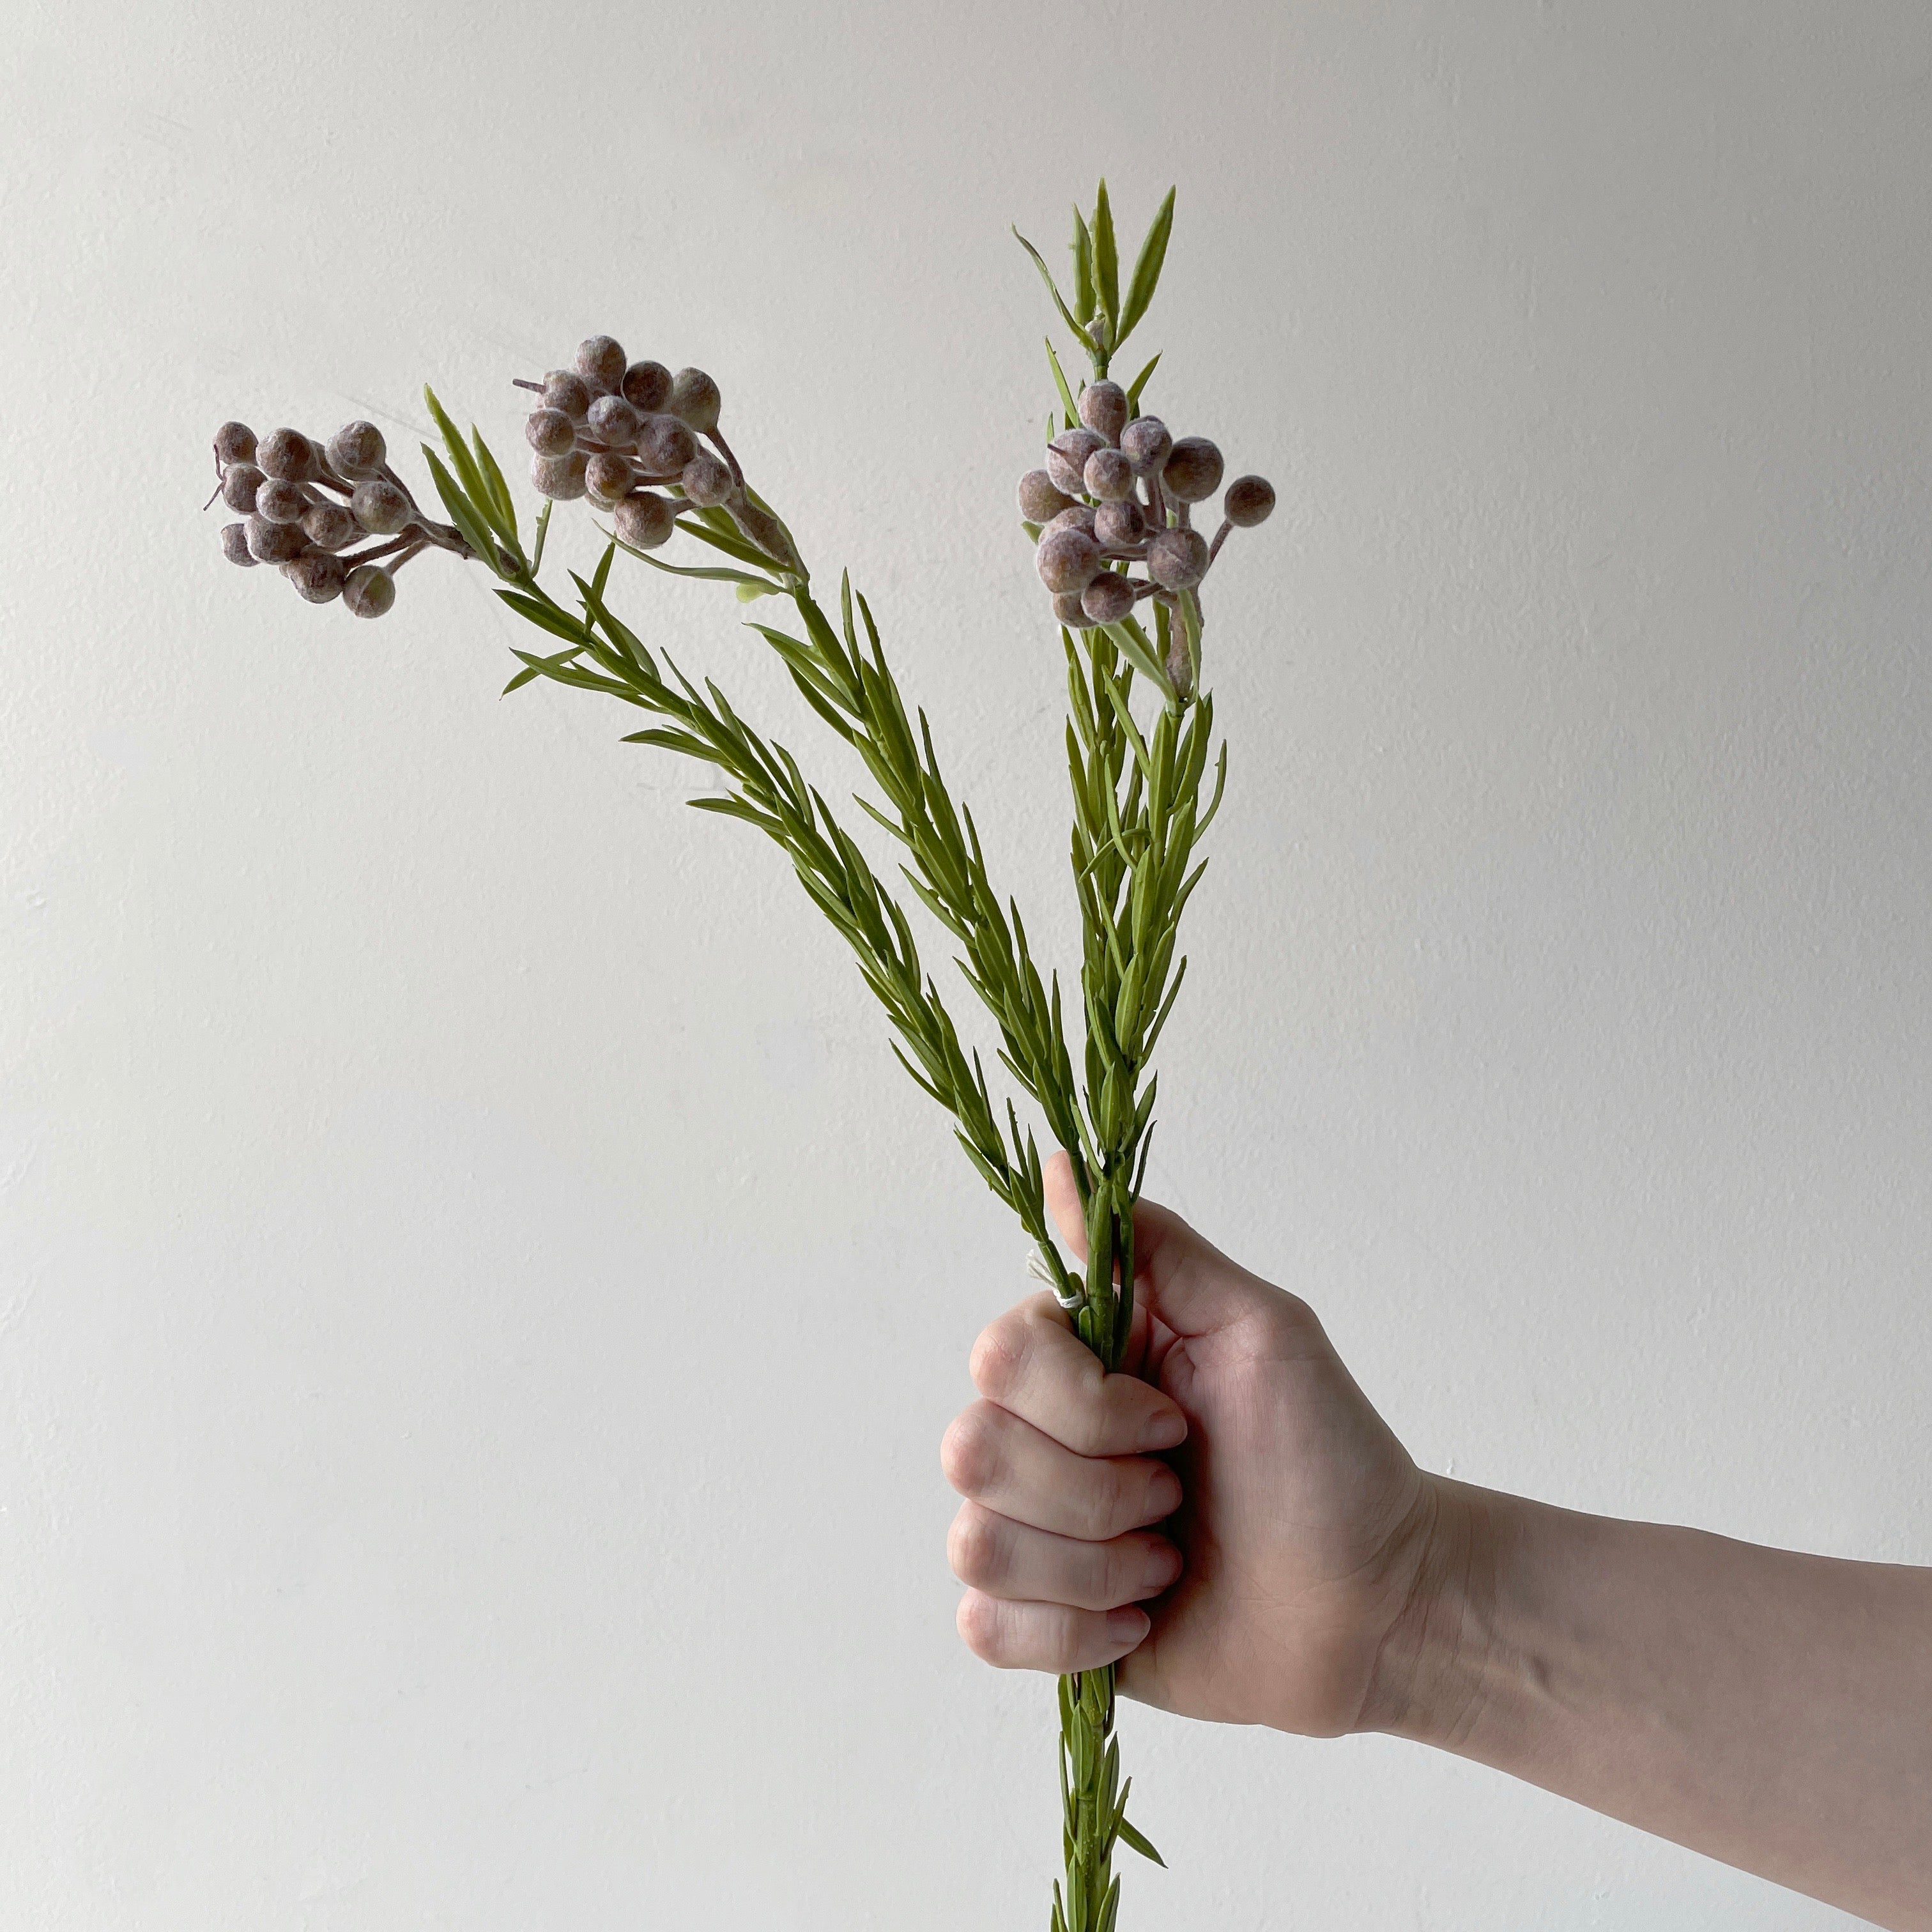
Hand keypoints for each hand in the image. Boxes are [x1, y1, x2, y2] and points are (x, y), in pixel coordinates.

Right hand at [941, 1151, 1442, 1734]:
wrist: (1375, 1606)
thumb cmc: (1331, 1460)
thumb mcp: (1262, 1328)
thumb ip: (1157, 1250)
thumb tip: (1062, 1168)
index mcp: (1083, 1360)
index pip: (997, 1358)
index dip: (1083, 1405)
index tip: (1174, 1421)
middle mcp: (1044, 1437)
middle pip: (973, 1450)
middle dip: (1095, 1491)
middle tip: (1177, 1493)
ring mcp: (1038, 1533)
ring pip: (977, 1543)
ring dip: (1093, 1566)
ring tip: (1167, 1560)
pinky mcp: (1042, 1622)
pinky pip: (983, 1627)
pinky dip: (1071, 1634)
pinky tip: (1141, 1620)